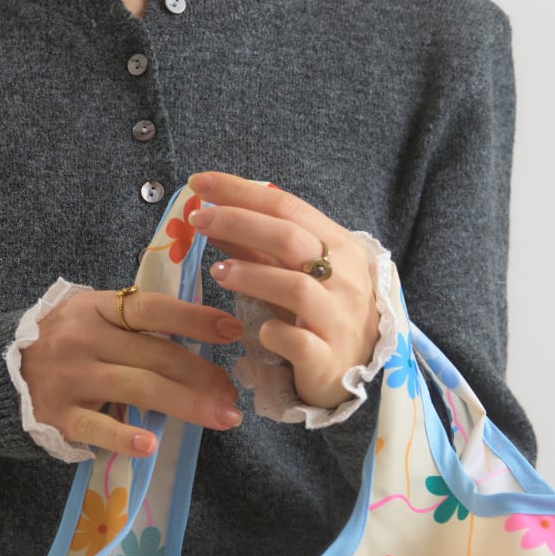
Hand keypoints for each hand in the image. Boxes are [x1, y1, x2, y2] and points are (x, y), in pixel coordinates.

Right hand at [21, 282, 245, 458]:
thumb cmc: (60, 344)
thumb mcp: (89, 317)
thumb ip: (132, 322)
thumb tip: (199, 334)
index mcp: (96, 308)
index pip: (151, 308)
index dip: (193, 319)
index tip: (232, 330)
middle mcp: (84, 339)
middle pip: (154, 355)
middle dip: (202, 374)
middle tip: (233, 394)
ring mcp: (71, 378)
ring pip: (137, 388)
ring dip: (185, 403)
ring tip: (221, 417)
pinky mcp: (58, 415)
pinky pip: (97, 426)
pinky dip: (124, 436)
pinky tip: (151, 445)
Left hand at [183, 172, 380, 411]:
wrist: (355, 373)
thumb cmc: (320, 315)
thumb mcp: (291, 274)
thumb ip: (256, 248)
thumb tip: (213, 216)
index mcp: (341, 247)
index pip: (288, 207)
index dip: (242, 192)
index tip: (199, 182)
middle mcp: (346, 278)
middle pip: (290, 238)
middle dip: (238, 222)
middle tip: (199, 219)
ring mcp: (339, 319)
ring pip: (296, 287)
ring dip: (252, 275)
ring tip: (217, 271)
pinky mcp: (328, 359)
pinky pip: (298, 341)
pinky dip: (274, 332)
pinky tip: (258, 330)